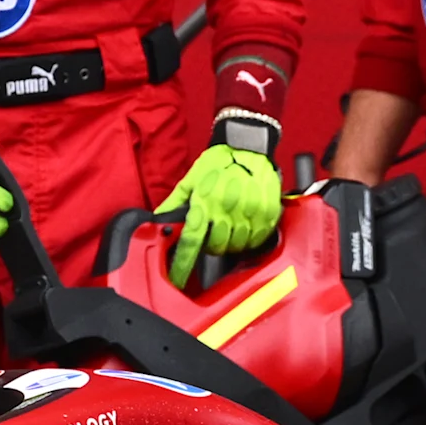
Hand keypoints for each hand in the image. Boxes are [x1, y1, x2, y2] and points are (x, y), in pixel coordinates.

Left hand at [154, 145, 280, 285]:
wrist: (248, 146)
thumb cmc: (218, 162)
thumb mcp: (190, 180)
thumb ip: (174, 203)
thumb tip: (158, 220)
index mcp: (205, 202)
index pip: (192, 241)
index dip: (183, 264)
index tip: (178, 278)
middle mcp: (227, 210)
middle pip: (216, 248)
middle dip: (211, 245)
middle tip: (213, 231)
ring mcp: (250, 213)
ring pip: (237, 247)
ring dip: (230, 242)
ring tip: (229, 225)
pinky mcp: (267, 214)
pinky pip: (257, 240)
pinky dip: (249, 238)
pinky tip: (245, 225)